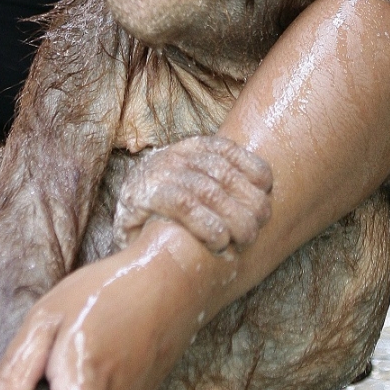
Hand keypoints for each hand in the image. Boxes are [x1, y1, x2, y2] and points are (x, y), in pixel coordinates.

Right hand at [113, 135, 272, 251]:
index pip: (228, 150)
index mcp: (187, 149)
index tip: (267, 188)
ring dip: (234, 217)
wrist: (123, 230)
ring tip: (244, 238)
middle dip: (248, 201)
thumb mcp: (192, 189)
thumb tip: (264, 193)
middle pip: (223, 174)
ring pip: (208, 191)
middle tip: (258, 225)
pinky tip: (219, 241)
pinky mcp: (142, 198)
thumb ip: (220, 185)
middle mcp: (173, 157)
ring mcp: (156, 175)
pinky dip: (207, 224)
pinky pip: (184, 205)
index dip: (252, 167)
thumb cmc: (166, 213)